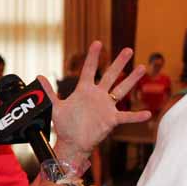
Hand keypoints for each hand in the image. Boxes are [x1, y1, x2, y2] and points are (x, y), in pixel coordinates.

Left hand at [39, 41, 150, 155]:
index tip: (97, 42)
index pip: (89, 69)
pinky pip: (126, 117)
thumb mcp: (55, 107)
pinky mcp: (111, 120)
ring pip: (121, 90)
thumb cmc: (65, 125)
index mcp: (84, 91)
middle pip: (110, 75)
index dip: (93, 56)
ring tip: (142, 68)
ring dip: (131, 80)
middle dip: (119, 63)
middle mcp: (97, 96)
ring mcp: (106, 107)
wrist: (72, 143)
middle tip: (128, 49)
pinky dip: (137, 116)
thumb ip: (48, 92)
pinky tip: (148, 113)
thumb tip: (38, 77)